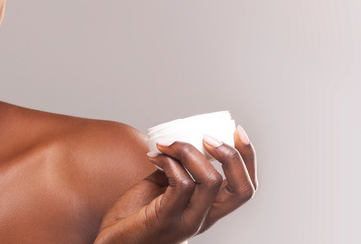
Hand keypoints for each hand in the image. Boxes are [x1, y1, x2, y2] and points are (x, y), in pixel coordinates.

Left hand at [95, 128, 256, 243]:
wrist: (113, 243)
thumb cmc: (133, 216)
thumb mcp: (161, 189)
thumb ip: (175, 169)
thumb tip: (180, 141)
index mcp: (208, 210)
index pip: (245, 188)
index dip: (248, 158)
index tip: (237, 130)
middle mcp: (205, 218)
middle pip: (242, 189)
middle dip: (232, 154)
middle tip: (206, 136)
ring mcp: (188, 222)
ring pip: (212, 181)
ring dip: (189, 152)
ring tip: (167, 144)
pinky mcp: (167, 219)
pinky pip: (181, 184)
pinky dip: (170, 163)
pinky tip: (154, 157)